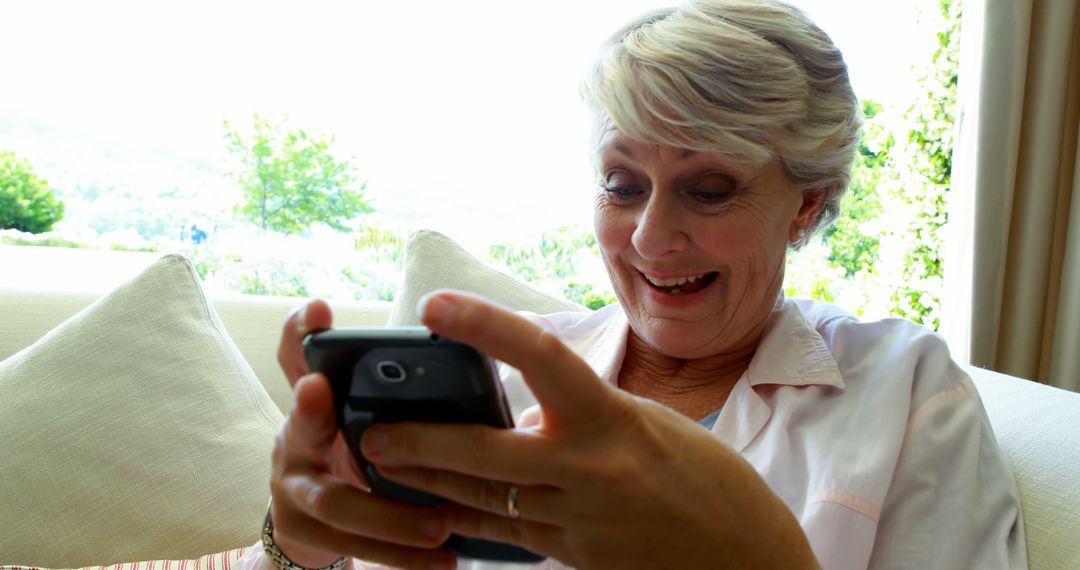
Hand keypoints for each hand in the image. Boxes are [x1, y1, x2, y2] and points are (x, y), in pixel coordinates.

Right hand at [270, 299, 457, 569]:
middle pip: (300, 422)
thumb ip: (402, 392)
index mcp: (316, 398)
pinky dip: (399, 557)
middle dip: (312, 410)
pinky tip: (442, 561)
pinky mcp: (299, 530)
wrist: (318, 519)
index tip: (319, 308)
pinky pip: (348, 547)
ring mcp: (291, 486)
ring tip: (441, 526)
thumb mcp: (371, 414)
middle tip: (322, 390)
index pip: (298, 353)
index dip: (300, 330)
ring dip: (389, 517)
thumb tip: (475, 362)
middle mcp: (293, 435)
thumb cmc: (362, 450)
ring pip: (334, 503)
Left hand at [360, 291, 819, 568]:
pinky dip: (467, 520)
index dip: (483, 324)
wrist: (746, 561)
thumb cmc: (711, 482)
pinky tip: (436, 512)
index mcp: (614, 423)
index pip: (539, 357)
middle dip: (419, 443)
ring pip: (482, 501)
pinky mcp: (573, 556)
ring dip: (427, 484)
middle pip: (483, 453)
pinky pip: (506, 536)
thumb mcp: (650, 427)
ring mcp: (578, 522)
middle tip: (371, 430)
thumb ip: (585, 418)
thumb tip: (527, 418)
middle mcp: (590, 473)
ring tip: (384, 466)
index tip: (435, 304)